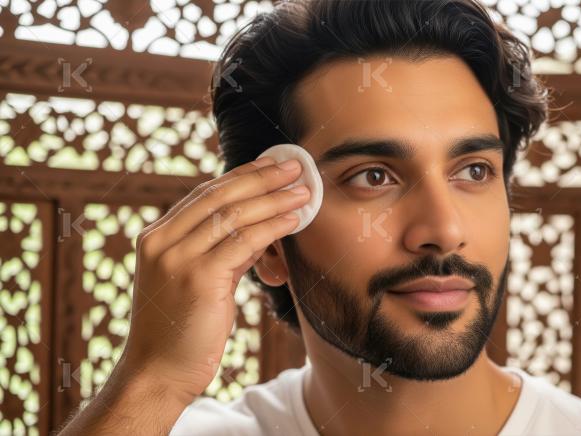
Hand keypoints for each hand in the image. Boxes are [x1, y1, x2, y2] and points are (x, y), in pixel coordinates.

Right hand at [120, 156, 308, 402]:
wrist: (158, 373)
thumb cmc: (182, 330)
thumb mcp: (199, 281)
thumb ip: (222, 253)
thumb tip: (262, 232)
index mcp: (156, 237)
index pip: (205, 194)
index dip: (242, 176)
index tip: (271, 163)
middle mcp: (162, 241)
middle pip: (220, 197)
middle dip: (262, 177)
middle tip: (295, 166)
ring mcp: (178, 258)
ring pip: (235, 216)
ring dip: (275, 199)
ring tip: (304, 191)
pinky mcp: (199, 277)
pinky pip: (245, 242)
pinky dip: (273, 227)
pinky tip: (294, 219)